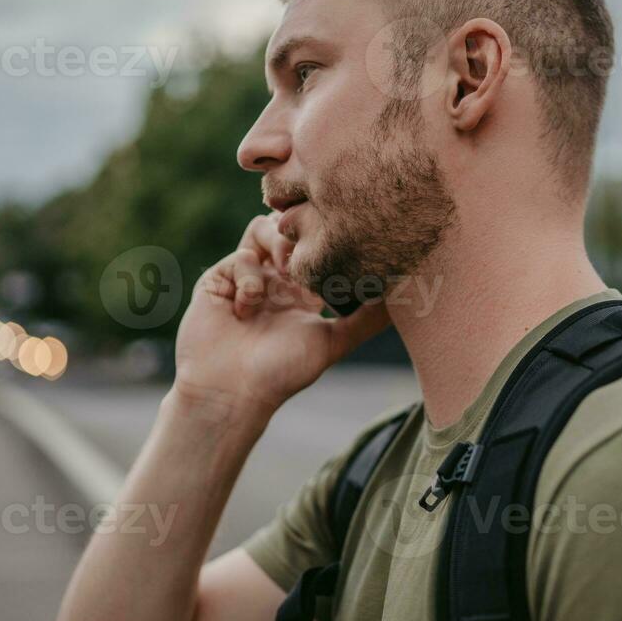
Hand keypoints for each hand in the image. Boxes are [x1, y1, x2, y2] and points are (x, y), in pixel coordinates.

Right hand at [171, 213, 389, 414]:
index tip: (339, 249)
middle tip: (310, 255)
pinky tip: (249, 308)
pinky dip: (250, 278)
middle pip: (290, 229)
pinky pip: (240, 257)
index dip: (327, 241)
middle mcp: (275, 280)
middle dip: (301, 233)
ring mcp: (246, 278)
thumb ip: (364, 321)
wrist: (232, 391)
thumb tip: (403, 301)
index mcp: (303, 293)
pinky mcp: (219, 280)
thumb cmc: (282, 373)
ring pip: (262, 230)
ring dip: (277, 243)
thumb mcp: (332, 343)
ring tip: (283, 271)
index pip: (317, 248)